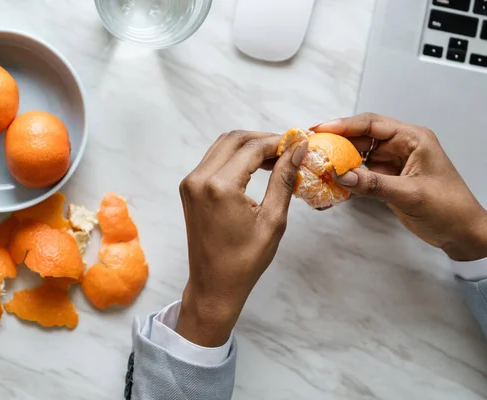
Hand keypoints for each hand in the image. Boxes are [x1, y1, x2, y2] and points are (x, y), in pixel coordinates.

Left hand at [176, 131, 307, 346]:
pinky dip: (235, 157)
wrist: (213, 285)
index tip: (299, 143)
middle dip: (263, 139)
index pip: (252, 148)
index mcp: (219, 187)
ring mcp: (190, 183)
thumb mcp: (272, 220)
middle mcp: (199, 179)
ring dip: (249, 146)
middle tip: (288, 148)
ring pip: (222, 146)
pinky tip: (256, 167)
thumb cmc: (245, 261)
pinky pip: (213, 160)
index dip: (278, 142)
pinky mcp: (189, 189)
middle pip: (234, 139)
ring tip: (276, 158)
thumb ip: (283, 179)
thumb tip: (297, 149)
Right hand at [313, 113, 486, 260]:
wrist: (461, 233)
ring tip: (316, 164)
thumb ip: (374, 185)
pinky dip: (347, 177)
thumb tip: (340, 176)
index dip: (344, 125)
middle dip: (336, 142)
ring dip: (339, 160)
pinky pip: (361, 174)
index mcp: (413, 139)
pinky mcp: (387, 179)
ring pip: (359, 156)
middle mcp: (401, 147)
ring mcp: (393, 163)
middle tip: (312, 148)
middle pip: (361, 138)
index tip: (320, 130)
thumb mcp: (411, 194)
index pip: (372, 124)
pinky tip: (331, 181)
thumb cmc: (449, 208)